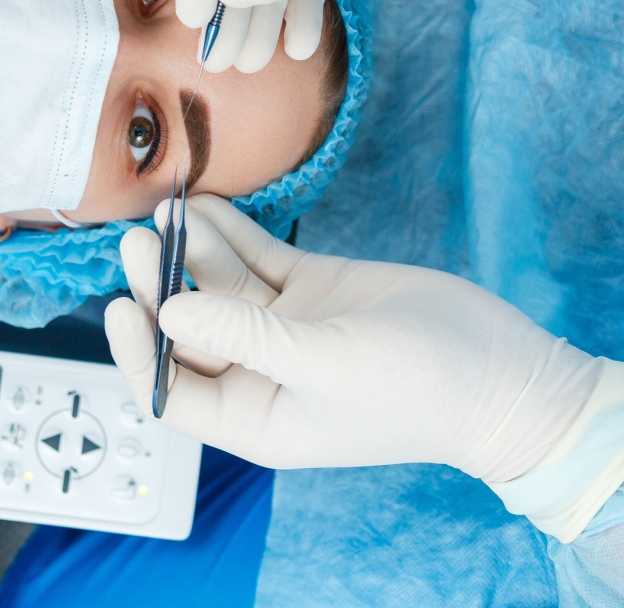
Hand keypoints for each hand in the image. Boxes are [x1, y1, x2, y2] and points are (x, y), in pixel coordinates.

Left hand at [106, 194, 603, 477]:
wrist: (503, 372)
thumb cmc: (419, 389)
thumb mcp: (325, 364)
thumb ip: (244, 338)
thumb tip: (168, 315)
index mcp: (256, 418)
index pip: (173, 390)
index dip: (140, 352)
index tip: (120, 305)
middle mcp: (261, 374)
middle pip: (189, 329)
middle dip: (160, 285)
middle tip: (136, 238)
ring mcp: (285, 328)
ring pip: (218, 286)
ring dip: (192, 250)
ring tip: (167, 209)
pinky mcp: (312, 289)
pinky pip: (256, 258)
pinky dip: (230, 232)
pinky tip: (204, 204)